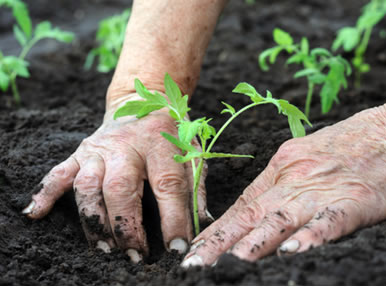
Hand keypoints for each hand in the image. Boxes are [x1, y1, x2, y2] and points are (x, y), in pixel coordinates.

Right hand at [22, 93, 209, 261]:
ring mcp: (100, 149)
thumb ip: (196, 187)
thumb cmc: (172, 131)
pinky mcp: (81, 151)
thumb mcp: (193, 152)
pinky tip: (36, 213)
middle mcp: (127, 146)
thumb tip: (202, 224)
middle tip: (134, 256)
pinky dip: (46, 193)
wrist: (144, 99)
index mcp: (161, 144)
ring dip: (93, 221)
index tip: (176, 248)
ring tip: (104, 249)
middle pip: (121, 188)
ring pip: (88, 186)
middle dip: (126, 227)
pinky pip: (59, 172)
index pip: (168, 185)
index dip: (173, 220)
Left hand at [181, 104, 385, 266]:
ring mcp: (323, 189)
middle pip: (251, 216)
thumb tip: (255, 209)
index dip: (216, 230)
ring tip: (227, 266)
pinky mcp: (355, 200)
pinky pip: (328, 221)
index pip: (242, 205)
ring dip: (252, 245)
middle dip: (219, 244)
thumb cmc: (351, 143)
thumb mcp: (305, 155)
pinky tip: (291, 253)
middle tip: (193, 265)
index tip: (195, 249)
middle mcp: (294, 179)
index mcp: (282, 168)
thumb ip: (281, 182)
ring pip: (280, 220)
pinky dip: (308, 237)